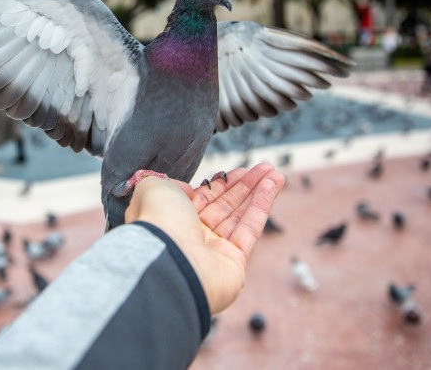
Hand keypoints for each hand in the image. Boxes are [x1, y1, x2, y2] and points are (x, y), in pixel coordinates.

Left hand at [126, 163, 283, 314]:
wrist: (167, 262)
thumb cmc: (158, 223)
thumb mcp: (153, 188)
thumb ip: (171, 182)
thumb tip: (189, 190)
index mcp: (173, 218)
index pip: (203, 198)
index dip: (223, 183)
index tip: (241, 170)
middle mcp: (193, 235)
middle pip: (225, 205)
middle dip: (246, 185)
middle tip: (266, 168)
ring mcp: (214, 250)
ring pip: (240, 216)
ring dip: (259, 193)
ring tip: (276, 174)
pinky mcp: (234, 263)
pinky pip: (249, 229)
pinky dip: (261, 207)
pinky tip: (271, 187)